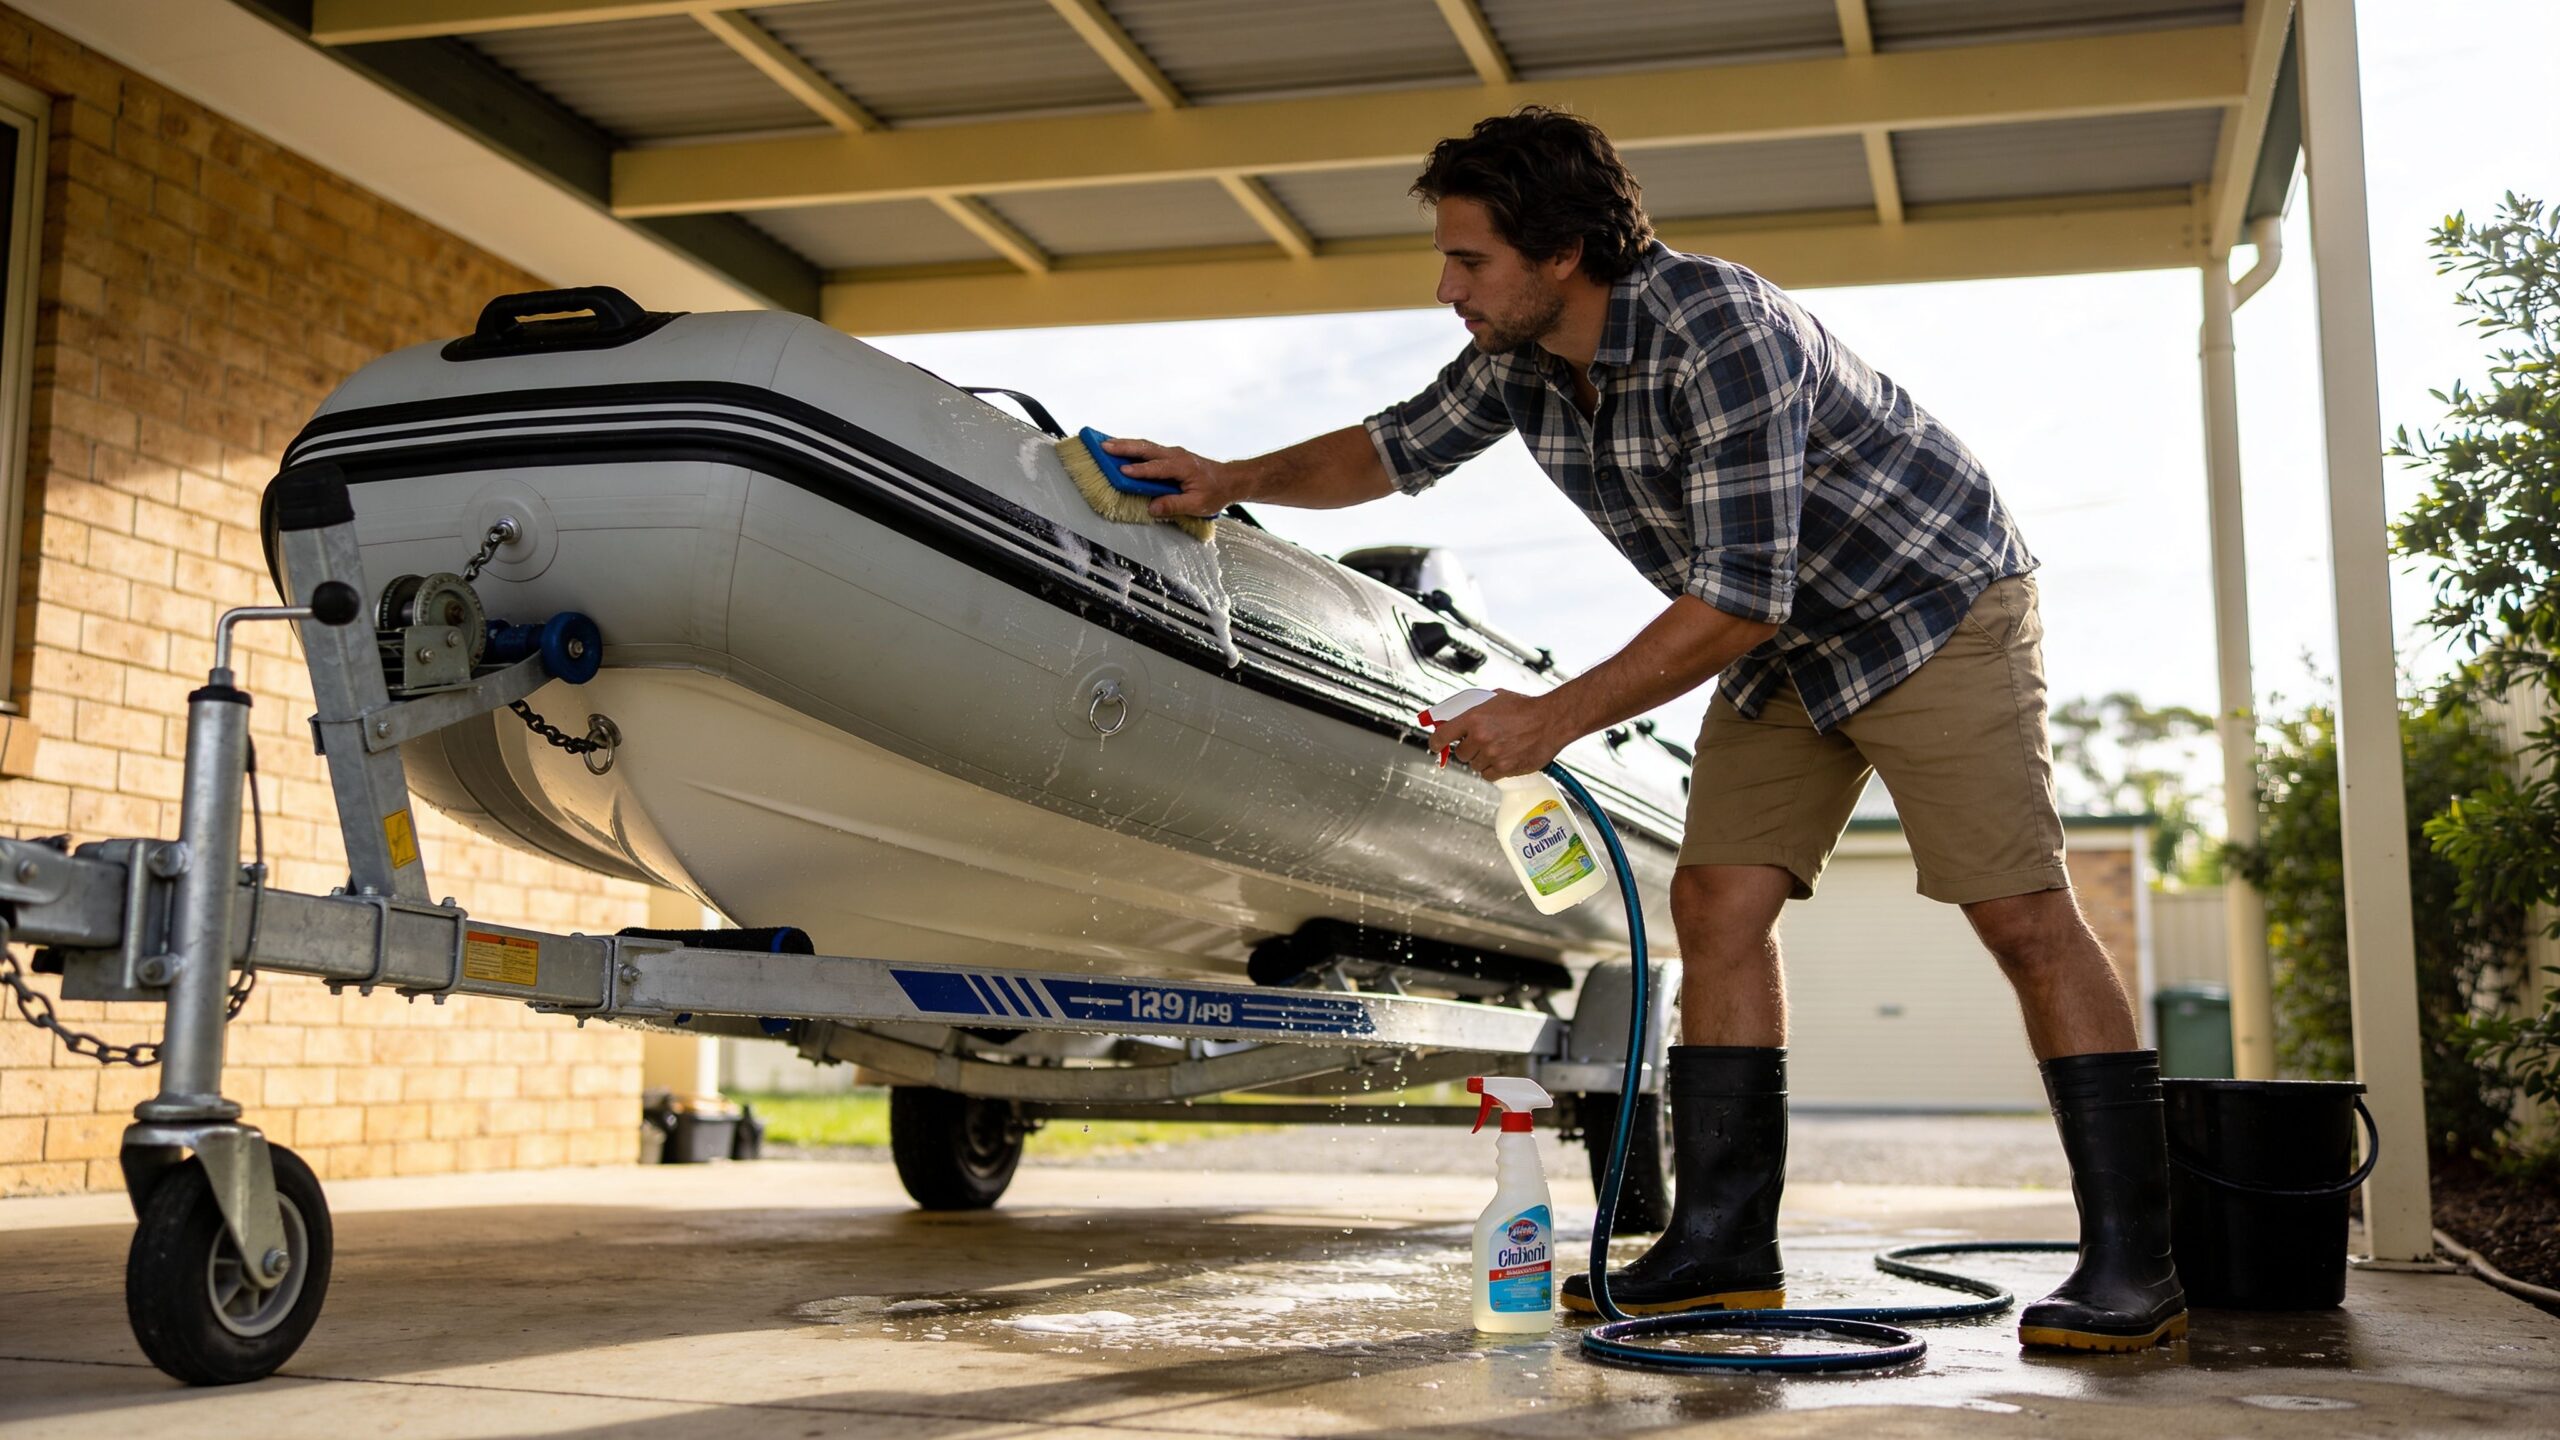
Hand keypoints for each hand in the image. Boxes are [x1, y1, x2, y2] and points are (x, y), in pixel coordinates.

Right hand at [1100, 437, 1247, 518]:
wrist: (1229, 480)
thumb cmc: (1216, 491)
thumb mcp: (1198, 504)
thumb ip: (1174, 505)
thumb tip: (1153, 507)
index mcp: (1182, 467)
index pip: (1157, 468)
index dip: (1139, 470)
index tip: (1122, 471)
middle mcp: (1176, 456)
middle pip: (1146, 448)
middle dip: (1124, 447)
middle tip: (1103, 446)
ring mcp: (1172, 454)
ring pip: (1145, 446)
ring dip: (1125, 444)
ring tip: (1105, 444)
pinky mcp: (1169, 456)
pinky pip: (1148, 449)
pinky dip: (1133, 447)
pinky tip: (1121, 449)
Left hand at [1427, 690, 1576, 781]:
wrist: (1551, 720)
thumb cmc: (1526, 707)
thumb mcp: (1494, 698)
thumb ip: (1474, 708)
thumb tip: (1457, 716)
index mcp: (1474, 718)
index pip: (1441, 736)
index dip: (1436, 743)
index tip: (1436, 745)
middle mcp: (1480, 738)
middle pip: (1460, 754)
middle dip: (1468, 749)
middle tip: (1481, 742)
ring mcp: (1492, 755)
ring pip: (1475, 766)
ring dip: (1482, 759)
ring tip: (1499, 748)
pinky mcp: (1505, 769)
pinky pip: (1488, 775)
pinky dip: (1493, 770)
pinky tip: (1504, 758)